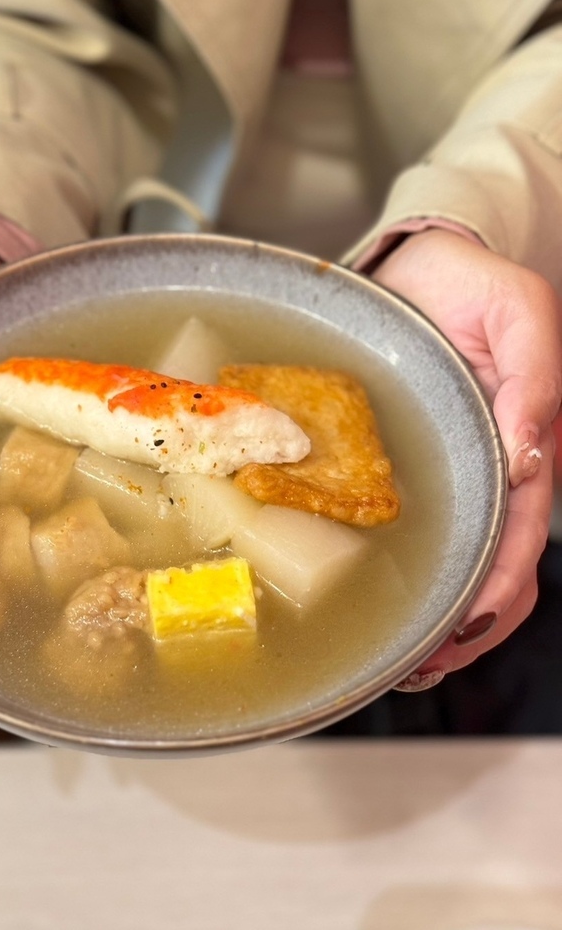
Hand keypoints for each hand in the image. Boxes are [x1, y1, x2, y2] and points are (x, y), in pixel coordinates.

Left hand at [372, 229, 561, 685]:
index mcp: (526, 443)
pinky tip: (392, 610)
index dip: (501, 582)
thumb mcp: (516, 307)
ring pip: (469, 566)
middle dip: (471, 624)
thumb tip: (532, 450)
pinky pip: (429, 534)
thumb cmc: (468, 284)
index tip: (468, 622)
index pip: (523, 530)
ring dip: (446, 620)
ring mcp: (462, 476)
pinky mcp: (422, 470)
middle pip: (502, 567)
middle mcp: (497, 471)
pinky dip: (420, 580)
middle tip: (424, 662)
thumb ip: (536, 371)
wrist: (422, 267)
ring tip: (407, 661)